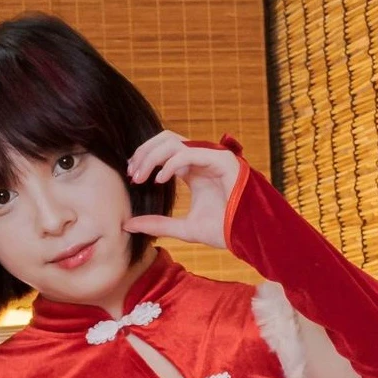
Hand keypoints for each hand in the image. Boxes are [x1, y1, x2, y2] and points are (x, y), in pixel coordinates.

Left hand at [122, 130, 240, 249]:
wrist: (250, 237)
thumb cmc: (224, 231)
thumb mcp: (183, 228)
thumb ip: (157, 224)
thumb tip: (127, 225)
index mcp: (194, 170)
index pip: (164, 151)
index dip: (144, 158)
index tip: (131, 176)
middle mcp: (202, 160)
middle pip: (165, 139)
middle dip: (144, 152)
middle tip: (132, 173)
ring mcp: (213, 157)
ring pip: (174, 142)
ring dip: (152, 156)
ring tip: (140, 177)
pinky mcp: (222, 161)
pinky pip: (189, 153)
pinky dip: (170, 164)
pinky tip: (159, 180)